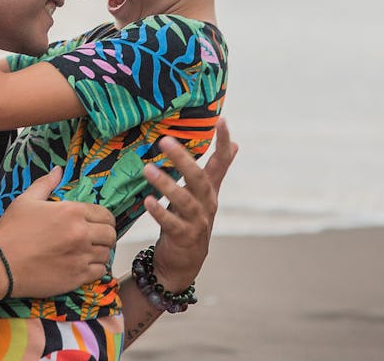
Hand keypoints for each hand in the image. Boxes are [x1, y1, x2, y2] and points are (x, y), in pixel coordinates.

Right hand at [0, 167, 116, 298]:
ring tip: (89, 252)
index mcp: (72, 212)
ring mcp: (80, 257)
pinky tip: (84, 266)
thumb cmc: (11, 231)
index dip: (104, 219)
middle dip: (105, 236)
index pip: (105, 215)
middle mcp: (81, 234)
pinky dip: (96, 269)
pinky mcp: (76, 277)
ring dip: (100, 252)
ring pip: (106, 254)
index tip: (99, 223)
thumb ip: (46, 183)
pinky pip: (99, 272)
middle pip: (111, 235)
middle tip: (96, 238)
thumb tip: (58, 170)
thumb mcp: (26, 200)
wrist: (0, 264)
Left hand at [144, 119, 238, 290]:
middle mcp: (207, 204)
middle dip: (183, 159)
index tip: (222, 120)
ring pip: (184, 201)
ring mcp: (198, 222)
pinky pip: (172, 224)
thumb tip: (235, 145)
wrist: (184, 262)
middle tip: (165, 140)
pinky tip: (148, 202)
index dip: (223, 143)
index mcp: (210, 190)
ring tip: (148, 170)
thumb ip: (217, 170)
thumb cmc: (191, 220)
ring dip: (166, 185)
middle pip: (198, 179)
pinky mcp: (185, 238)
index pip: (221, 163)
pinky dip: (160, 212)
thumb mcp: (203, 194)